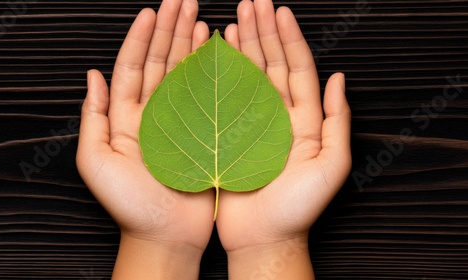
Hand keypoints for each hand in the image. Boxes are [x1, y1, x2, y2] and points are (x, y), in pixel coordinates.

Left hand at [76, 1, 213, 278]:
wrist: (165, 235)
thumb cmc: (130, 205)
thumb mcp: (97, 162)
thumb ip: (93, 118)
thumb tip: (91, 76)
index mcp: (126, 118)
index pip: (132, 66)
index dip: (141, 37)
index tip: (152, 11)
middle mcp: (153, 114)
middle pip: (160, 63)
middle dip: (170, 30)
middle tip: (182, 2)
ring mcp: (179, 122)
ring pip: (183, 74)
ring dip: (189, 44)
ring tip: (199, 16)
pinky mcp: (202, 133)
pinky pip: (205, 97)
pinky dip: (209, 72)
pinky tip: (214, 51)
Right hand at [217, 0, 350, 278]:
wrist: (264, 237)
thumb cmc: (298, 208)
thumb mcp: (332, 166)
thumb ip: (337, 120)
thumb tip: (339, 77)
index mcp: (303, 119)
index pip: (296, 68)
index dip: (288, 38)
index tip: (279, 11)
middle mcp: (277, 116)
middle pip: (270, 65)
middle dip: (262, 32)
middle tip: (252, 4)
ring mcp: (251, 124)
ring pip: (248, 76)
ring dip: (243, 46)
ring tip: (235, 18)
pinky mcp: (228, 135)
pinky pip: (225, 99)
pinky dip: (222, 75)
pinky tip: (218, 54)